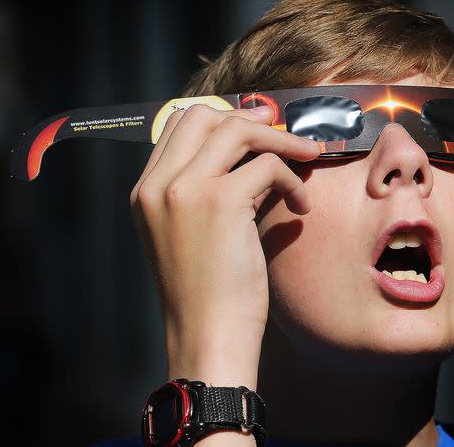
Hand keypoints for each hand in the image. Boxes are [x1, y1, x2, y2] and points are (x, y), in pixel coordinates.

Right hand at [129, 104, 319, 383]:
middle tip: (284, 133)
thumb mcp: (197, 235)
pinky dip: (292, 180)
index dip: (222, 119)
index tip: (258, 127)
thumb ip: (212, 192)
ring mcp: (184, 190)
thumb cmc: (210, 295)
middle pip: (203, 115)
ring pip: (236, 130)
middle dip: (249, 119)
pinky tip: (300, 206)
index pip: (178, 126)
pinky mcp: (219, 202)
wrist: (208, 337)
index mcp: (146, 192)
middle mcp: (157, 185)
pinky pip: (267, 165)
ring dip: (280, 140)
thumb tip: (255, 157)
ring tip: (307, 157)